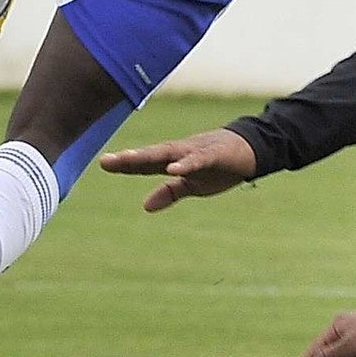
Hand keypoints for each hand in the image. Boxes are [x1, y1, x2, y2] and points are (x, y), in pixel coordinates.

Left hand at [98, 128, 257, 211]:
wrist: (251, 149)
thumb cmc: (219, 166)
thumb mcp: (192, 185)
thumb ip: (169, 193)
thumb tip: (145, 207)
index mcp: (173, 160)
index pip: (145, 163)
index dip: (125, 164)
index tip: (104, 163)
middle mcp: (180, 152)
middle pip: (151, 156)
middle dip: (129, 159)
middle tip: (106, 161)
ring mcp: (196, 151)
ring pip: (169, 153)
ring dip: (149, 156)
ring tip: (129, 159)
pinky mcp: (215, 155)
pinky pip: (198, 159)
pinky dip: (185, 163)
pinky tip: (173, 168)